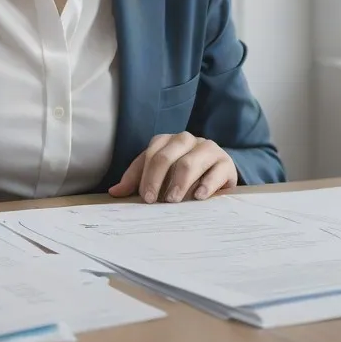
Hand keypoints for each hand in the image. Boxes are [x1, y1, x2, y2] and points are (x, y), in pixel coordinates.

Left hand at [107, 132, 236, 202]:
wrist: (219, 173)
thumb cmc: (184, 176)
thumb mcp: (160, 177)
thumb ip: (138, 181)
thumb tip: (114, 192)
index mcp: (167, 141)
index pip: (151, 153)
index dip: (144, 175)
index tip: (144, 197)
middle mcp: (186, 140)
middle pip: (167, 155)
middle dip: (157, 178)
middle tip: (153, 200)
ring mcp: (207, 149)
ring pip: (190, 161)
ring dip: (179, 182)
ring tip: (173, 200)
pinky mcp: (225, 163)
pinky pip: (216, 171)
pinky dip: (206, 184)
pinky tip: (199, 197)